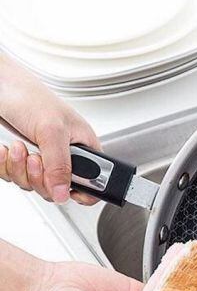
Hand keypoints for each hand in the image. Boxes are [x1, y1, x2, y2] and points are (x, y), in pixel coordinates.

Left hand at [0, 54, 99, 204]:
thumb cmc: (30, 96)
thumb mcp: (52, 132)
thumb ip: (60, 165)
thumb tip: (63, 193)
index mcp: (84, 149)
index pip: (94, 183)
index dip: (84, 193)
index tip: (68, 192)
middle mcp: (65, 157)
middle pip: (58, 189)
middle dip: (40, 178)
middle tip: (35, 158)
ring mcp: (43, 160)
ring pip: (34, 185)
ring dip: (20, 169)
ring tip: (19, 147)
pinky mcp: (21, 161)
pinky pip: (14, 177)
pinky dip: (5, 166)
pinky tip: (6, 149)